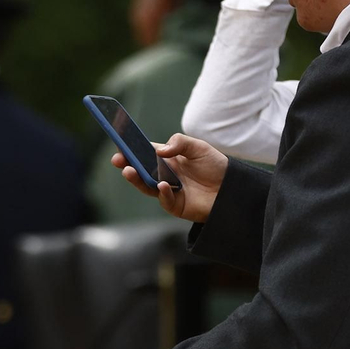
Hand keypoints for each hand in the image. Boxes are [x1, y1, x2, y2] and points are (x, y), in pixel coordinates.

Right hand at [110, 133, 226, 222]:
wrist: (231, 188)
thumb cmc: (215, 166)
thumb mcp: (199, 147)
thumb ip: (179, 143)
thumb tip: (160, 150)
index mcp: (166, 159)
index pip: (144, 153)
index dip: (131, 149)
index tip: (120, 145)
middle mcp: (163, 175)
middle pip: (141, 170)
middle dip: (127, 164)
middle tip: (118, 160)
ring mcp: (168, 191)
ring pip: (147, 186)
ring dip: (137, 179)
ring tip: (128, 171)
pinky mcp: (175, 205)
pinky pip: (165, 200)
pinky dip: (162, 193)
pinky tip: (162, 185)